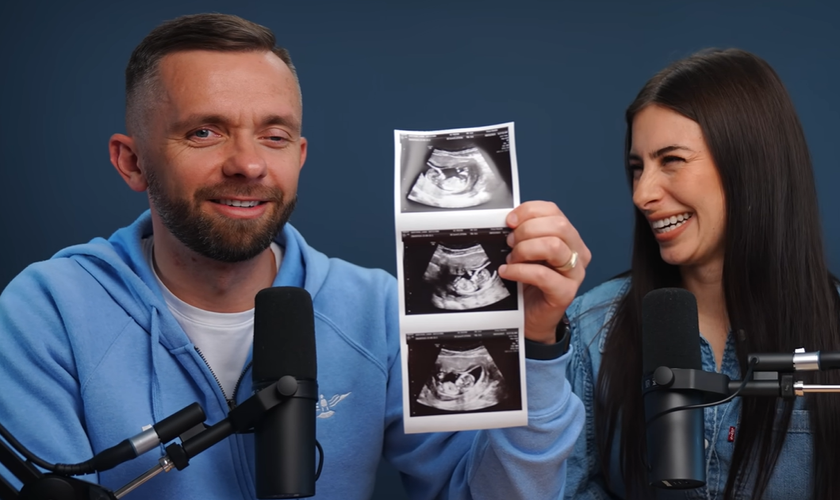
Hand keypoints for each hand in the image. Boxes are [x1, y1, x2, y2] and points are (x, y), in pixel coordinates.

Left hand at [498, 201, 590, 343]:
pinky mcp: (566, 292)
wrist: (532, 317)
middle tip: (510, 243)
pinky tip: (508, 272)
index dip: (529, 211)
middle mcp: (577, 253)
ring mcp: (575, 273)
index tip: (510, 221)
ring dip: (525, 250)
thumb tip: (509, 221)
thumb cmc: (530, 283)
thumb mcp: (528, 252)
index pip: (554, 211)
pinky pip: (542, 275)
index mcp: (569, 238)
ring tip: (512, 259)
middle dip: (527, 231)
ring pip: (554, 246)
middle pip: (558, 225)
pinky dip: (520, 271)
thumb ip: (524, 234)